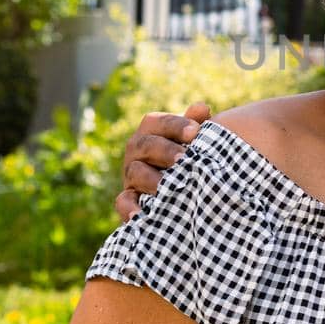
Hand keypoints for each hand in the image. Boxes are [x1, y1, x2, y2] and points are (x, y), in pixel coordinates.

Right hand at [112, 103, 210, 222]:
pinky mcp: (129, 198)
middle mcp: (137, 149)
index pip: (159, 122)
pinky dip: (129, 208)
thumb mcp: (193, 139)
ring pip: (135, 172)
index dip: (176, 125)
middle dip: (165, 150)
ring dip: (151, 179)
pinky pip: (123, 201)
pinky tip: (139, 215)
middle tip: (184, 158)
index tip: (195, 131)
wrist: (181, 186)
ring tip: (168, 186)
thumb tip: (201, 107)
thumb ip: (196, 123)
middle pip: (145, 145)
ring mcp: (131, 174)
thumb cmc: (190, 154)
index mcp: (152, 130)